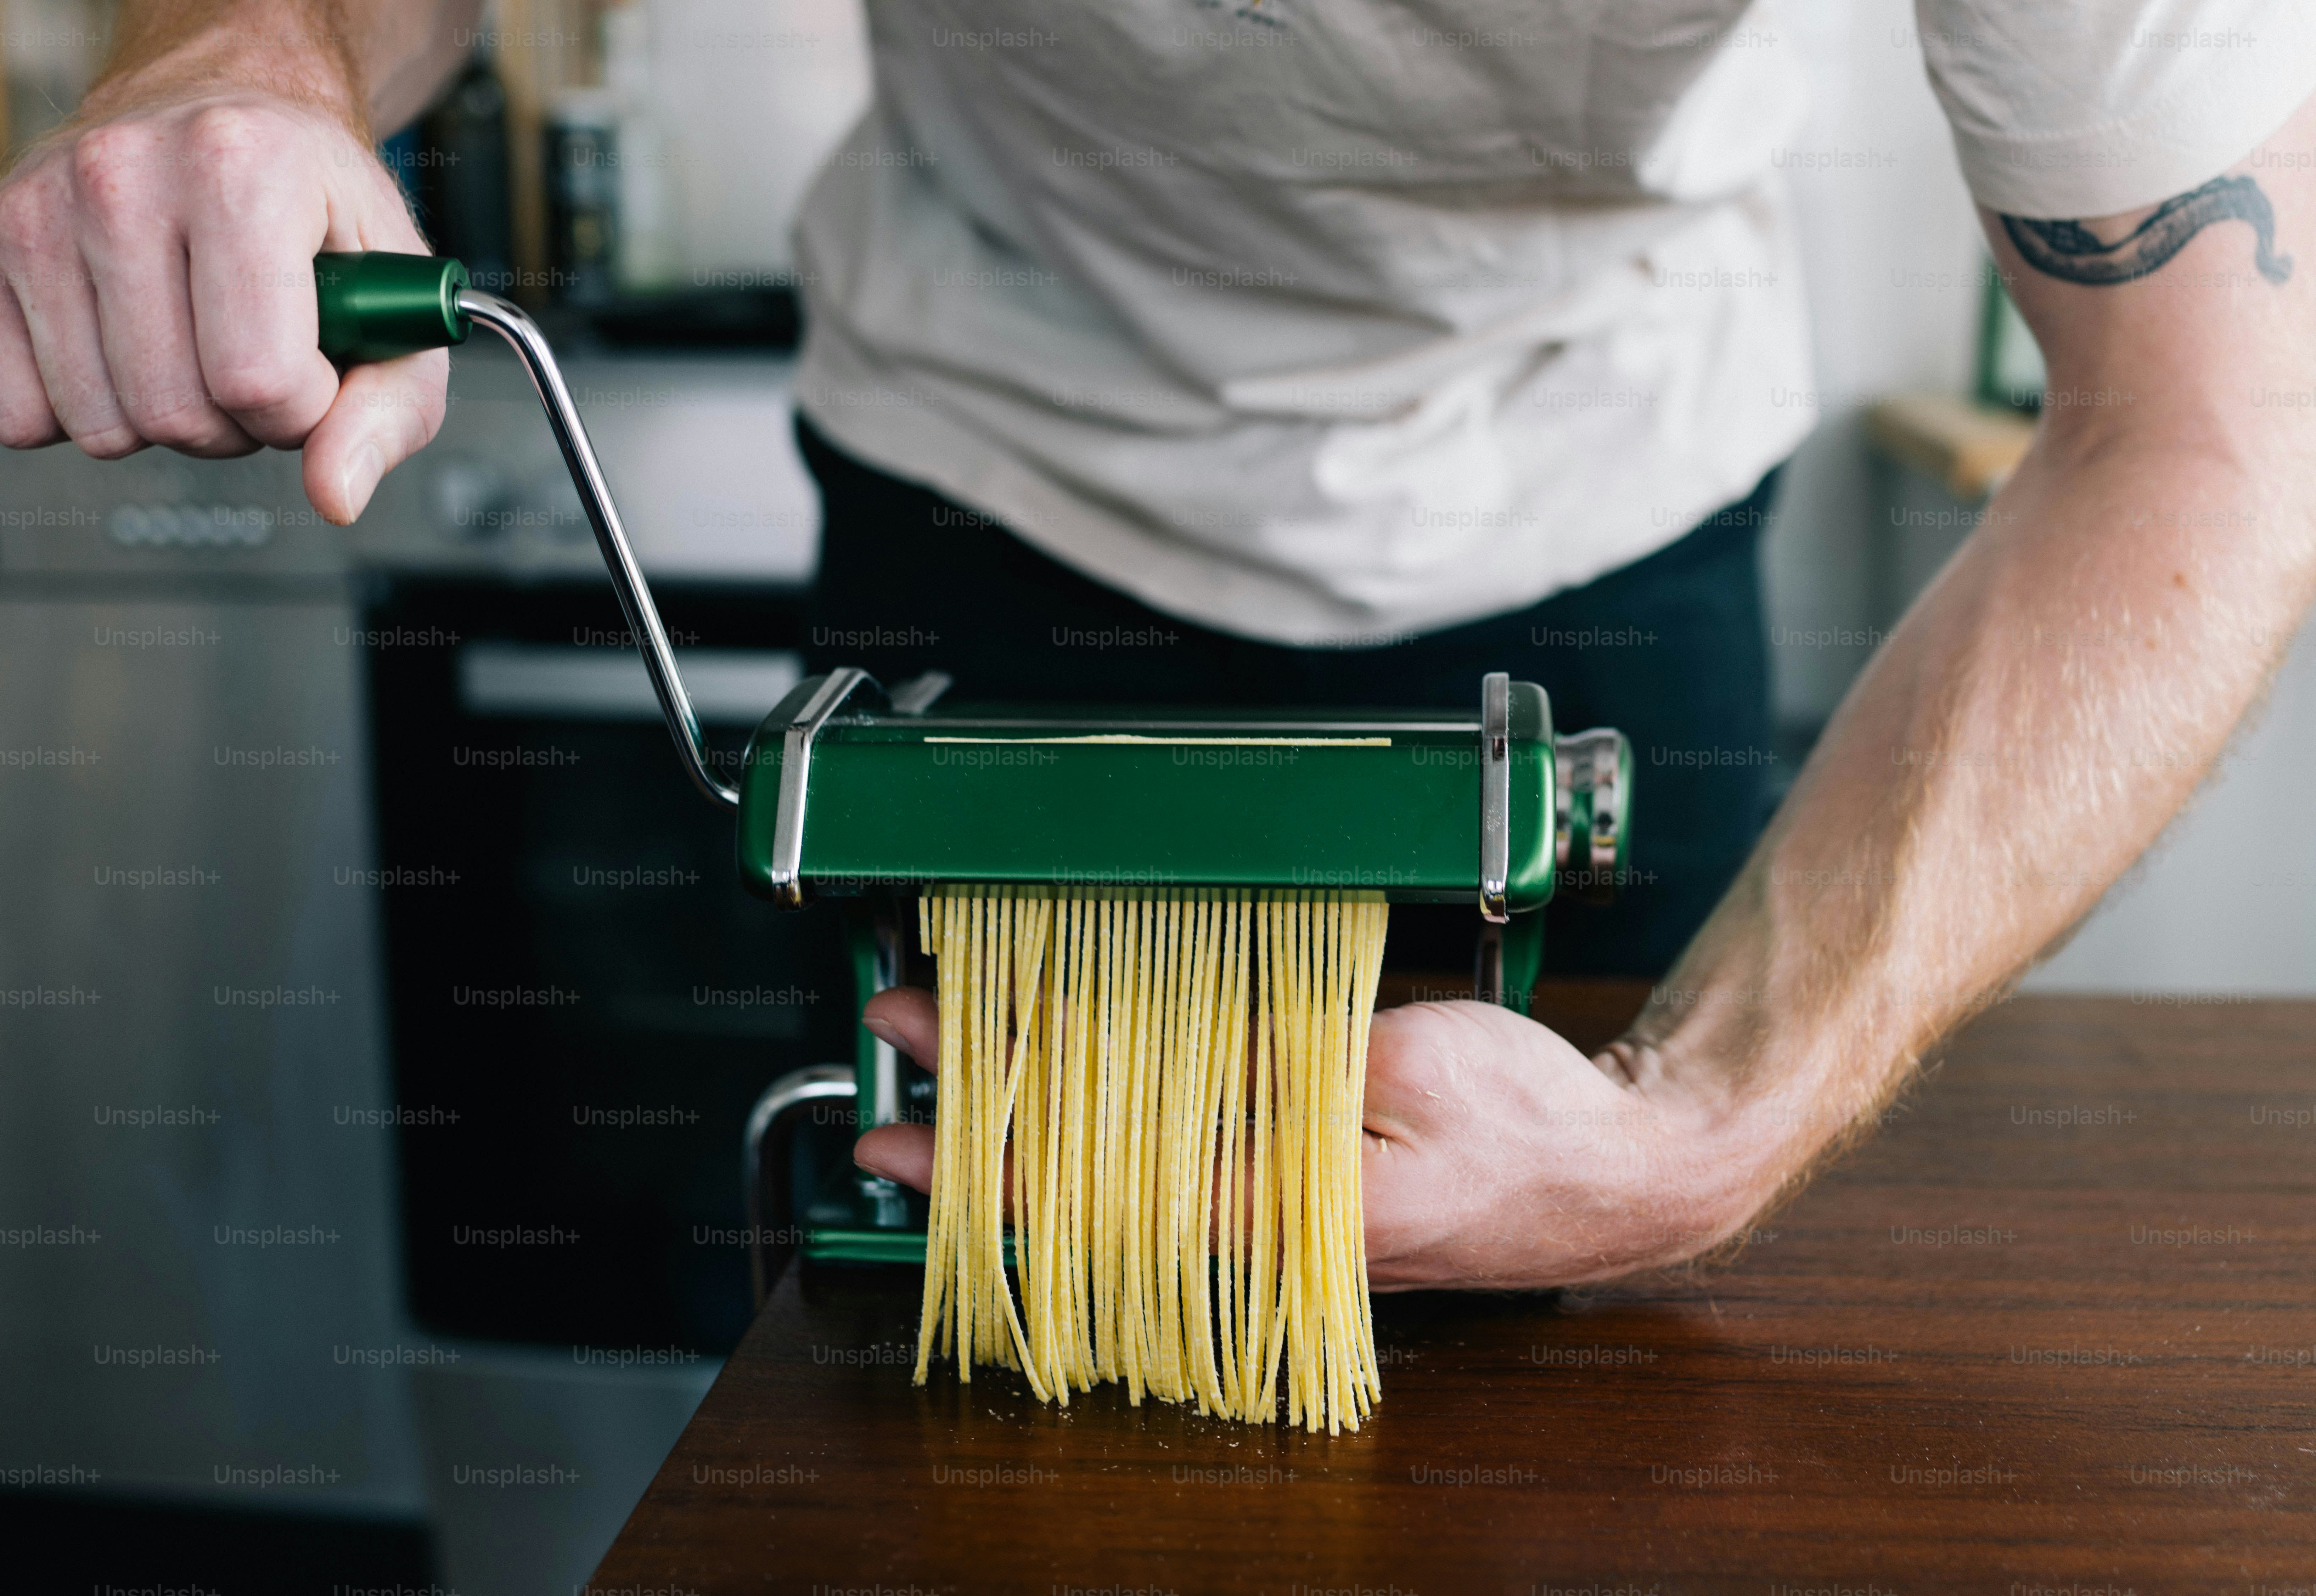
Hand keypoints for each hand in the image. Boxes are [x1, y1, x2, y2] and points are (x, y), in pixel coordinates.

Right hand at [0, 84, 445, 521]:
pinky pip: (19, 416)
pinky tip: (121, 344)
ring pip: (99, 425)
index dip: (302, 409)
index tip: (313, 365)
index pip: (259, 378)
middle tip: (250, 353)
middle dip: (233, 421)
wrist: (226, 115)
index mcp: (241, 167)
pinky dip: (80, 410)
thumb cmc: (314, 209)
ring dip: (161, 418)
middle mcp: (119, 173)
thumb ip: (389, 412)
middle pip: (174, 412)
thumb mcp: (395, 304)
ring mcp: (32, 209)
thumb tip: (337, 494)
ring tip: (193, 342)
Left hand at [853, 987, 1777, 1291]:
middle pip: (1087, 1191)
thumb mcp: (1411, 1058)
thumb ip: (1289, 1062)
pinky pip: (1176, 1176)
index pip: (1095, 1197)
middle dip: (977, 1116)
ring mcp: (1282, 1229)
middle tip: (900, 1040)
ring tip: (946, 1054)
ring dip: (1029, 1116)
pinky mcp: (1299, 1206)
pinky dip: (1104, 1131)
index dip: (986, 1157)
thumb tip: (1175, 1050)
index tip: (904, 1119)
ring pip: (1121, 1184)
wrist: (1624, 1175)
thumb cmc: (1536, 1121)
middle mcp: (1270, 1240)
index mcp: (1291, 1215)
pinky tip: (1060, 1090)